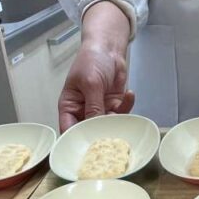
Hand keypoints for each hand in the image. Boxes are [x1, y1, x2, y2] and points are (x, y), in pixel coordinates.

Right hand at [58, 1, 134, 131]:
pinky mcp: (114, 105)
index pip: (68, 129)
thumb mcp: (90, 83)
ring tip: (123, 109)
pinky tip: (129, 94)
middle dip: (102, 133)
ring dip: (117, 119)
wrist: (108, 49)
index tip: (87, 149)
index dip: (76, 140)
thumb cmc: (91, 61)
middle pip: (90, 131)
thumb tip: (95, 126)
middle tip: (113, 135)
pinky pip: (121, 113)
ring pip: (108, 125)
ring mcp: (100, 109)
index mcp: (69, 106)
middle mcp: (83, 111)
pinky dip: (127, 106)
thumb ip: (93, 106)